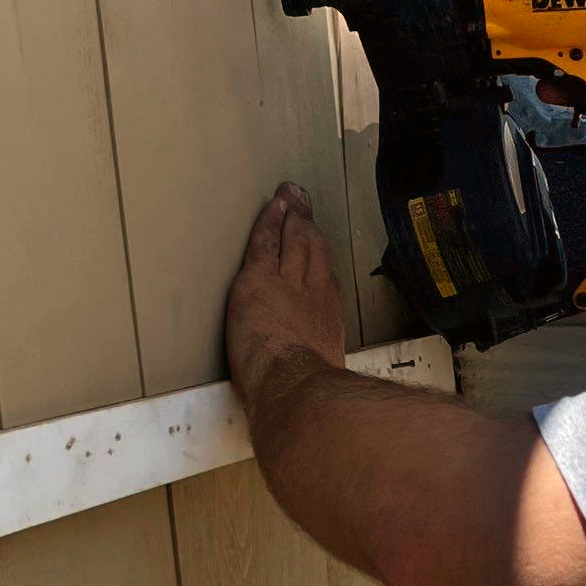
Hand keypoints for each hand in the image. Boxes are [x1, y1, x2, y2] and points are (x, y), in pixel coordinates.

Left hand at [226, 183, 346, 408]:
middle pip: (312, 248)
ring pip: (291, 240)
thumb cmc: (309, 389)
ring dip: (290, 215)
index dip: (318, 252)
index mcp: (327, 313)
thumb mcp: (322, 372)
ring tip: (289, 197)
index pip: (324, 273)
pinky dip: (269, 222)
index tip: (316, 239)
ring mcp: (286, 282)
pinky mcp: (258, 280)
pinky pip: (264, 243)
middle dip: (306, 223)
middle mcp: (313, 290)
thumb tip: (311, 373)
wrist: (296, 384)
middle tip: (302, 202)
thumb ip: (314, 359)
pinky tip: (271, 207)